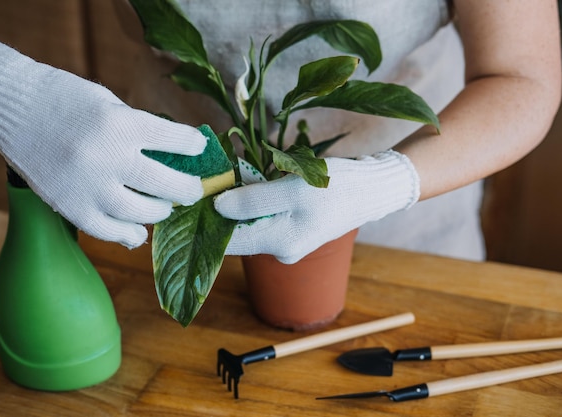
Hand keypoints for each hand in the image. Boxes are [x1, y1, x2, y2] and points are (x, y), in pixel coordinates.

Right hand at [0, 38, 206, 247]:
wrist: (11, 108)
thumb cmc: (64, 100)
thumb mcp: (109, 104)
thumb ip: (138, 130)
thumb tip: (171, 157)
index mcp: (120, 124)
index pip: (173, 140)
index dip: (191, 146)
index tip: (198, 149)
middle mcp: (107, 158)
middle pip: (165, 185)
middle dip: (187, 190)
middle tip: (193, 191)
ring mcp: (88, 187)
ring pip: (141, 214)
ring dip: (159, 212)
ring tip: (162, 207)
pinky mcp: (70, 207)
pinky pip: (108, 231)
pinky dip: (127, 234)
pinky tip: (137, 232)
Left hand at [214, 151, 419, 263]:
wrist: (374, 188)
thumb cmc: (338, 188)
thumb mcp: (294, 189)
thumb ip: (254, 200)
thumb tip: (216, 207)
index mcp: (279, 245)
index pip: (228, 241)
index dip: (205, 221)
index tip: (188, 199)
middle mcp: (280, 249)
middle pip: (236, 232)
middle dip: (220, 207)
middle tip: (207, 178)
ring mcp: (286, 239)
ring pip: (248, 221)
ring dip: (236, 201)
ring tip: (226, 176)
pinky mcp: (292, 226)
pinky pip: (263, 215)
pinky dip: (253, 199)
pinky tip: (249, 181)